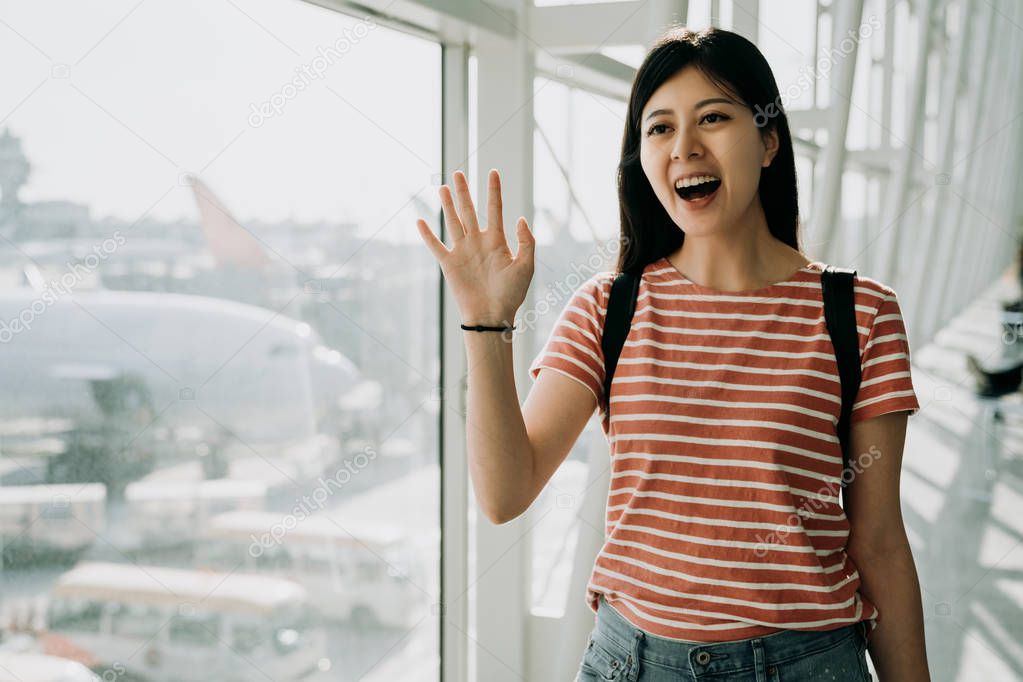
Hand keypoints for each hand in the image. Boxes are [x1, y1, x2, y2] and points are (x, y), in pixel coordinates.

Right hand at [415, 169, 534, 325]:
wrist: (492, 315)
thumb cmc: (511, 294)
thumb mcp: (526, 266)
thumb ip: (526, 242)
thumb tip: (520, 218)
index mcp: (497, 240)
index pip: (495, 209)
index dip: (494, 190)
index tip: (493, 172)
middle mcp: (478, 242)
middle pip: (469, 210)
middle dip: (464, 191)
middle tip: (458, 173)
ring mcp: (462, 251)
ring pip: (453, 222)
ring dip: (447, 205)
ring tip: (442, 187)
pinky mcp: (449, 264)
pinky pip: (436, 246)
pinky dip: (427, 235)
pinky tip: (419, 221)